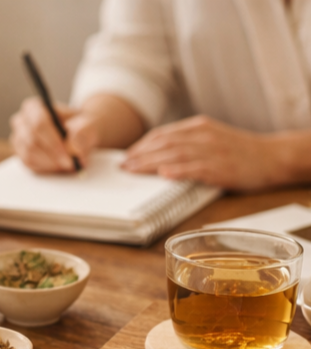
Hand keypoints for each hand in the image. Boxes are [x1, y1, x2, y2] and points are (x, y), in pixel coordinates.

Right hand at [9, 97, 97, 172]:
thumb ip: (84, 131)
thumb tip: (75, 146)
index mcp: (34, 107)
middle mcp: (21, 121)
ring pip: (29, 155)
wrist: (77, 134)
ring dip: (50, 164)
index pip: (39, 124)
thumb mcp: (88, 125)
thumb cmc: (79, 126)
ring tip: (67, 165)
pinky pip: (29, 164)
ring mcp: (18, 138)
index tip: (68, 156)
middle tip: (70, 165)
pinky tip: (58, 166)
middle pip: (32, 141)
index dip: (53, 143)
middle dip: (53, 156)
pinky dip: (45, 168)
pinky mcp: (20, 154)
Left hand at [122, 115, 282, 190]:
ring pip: (175, 154)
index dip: (142, 145)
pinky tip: (164, 174)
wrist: (272, 156)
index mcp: (198, 127)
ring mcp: (213, 151)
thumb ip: (187, 142)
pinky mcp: (222, 168)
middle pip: (164, 143)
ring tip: (133, 170)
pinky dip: (179, 171)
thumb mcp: (211, 138)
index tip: (127, 155)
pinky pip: (197, 169)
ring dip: (151, 162)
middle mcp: (203, 135)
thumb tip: (158, 155)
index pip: (163, 134)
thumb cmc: (238, 150)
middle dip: (140, 154)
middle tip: (123, 165)